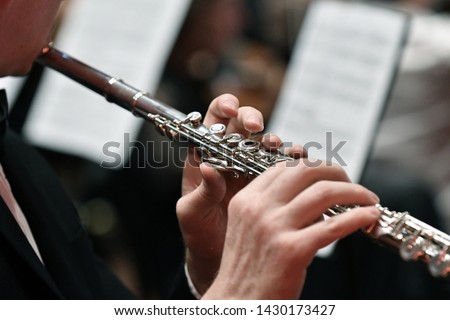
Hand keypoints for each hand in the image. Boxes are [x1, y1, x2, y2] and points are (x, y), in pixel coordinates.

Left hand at [177, 93, 303, 293]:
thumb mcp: (192, 214)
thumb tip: (208, 168)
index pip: (214, 120)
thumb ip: (201, 192)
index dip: (224, 107)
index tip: (231, 110)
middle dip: (251, 118)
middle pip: (243, 124)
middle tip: (256, 127)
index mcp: (206, 156)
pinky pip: (283, 165)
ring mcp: (252, 167)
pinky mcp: (270, 182)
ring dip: (274, 141)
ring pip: (266, 142)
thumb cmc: (199, 233)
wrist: (221, 256)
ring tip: (278, 149)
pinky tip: (297, 163)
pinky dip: (292, 161)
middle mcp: (230, 156)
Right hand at [203, 159, 379, 298]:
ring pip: (324, 192)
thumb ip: (272, 206)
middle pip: (306, 170)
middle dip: (337, 172)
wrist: (237, 303)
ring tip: (368, 199)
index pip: (285, 166)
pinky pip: (334, 225)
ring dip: (355, 191)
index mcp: (246, 200)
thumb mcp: (249, 227)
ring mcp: (274, 228)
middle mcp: (258, 209)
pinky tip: (368, 216)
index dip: (315, 166)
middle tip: (352, 184)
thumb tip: (311, 192)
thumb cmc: (247, 269)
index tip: (331, 175)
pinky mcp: (293, 251)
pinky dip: (358, 217)